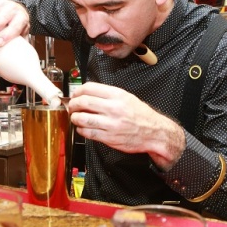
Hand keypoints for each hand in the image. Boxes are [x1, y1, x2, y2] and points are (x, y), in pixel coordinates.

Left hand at [68, 82, 184, 169]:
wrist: (154, 133)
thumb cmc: (141, 115)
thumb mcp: (127, 97)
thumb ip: (108, 95)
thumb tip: (87, 94)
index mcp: (117, 95)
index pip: (89, 88)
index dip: (77, 91)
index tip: (75, 95)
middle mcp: (113, 108)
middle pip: (83, 102)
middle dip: (73, 104)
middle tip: (72, 107)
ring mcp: (111, 124)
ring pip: (82, 118)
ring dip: (75, 118)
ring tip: (76, 117)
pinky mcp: (109, 138)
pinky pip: (88, 133)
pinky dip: (81, 130)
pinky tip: (83, 128)